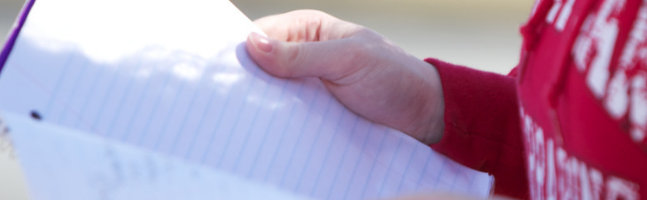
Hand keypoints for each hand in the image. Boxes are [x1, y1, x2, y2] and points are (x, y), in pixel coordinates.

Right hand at [245, 10, 444, 143]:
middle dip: (246, 82)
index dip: (239, 53)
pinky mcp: (312, 110)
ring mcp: (306, 83)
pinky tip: (269, 130)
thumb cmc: (393, 78)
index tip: (222, 74)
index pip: (258, 35)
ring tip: (247, 119)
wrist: (424, 115)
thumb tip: (252, 44)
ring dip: (261, 105)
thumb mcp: (348, 61)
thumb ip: (301, 55)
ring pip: (269, 93)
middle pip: (259, 66)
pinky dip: (277, 121)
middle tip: (230, 102)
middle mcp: (302, 53)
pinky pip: (285, 114)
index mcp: (308, 29)